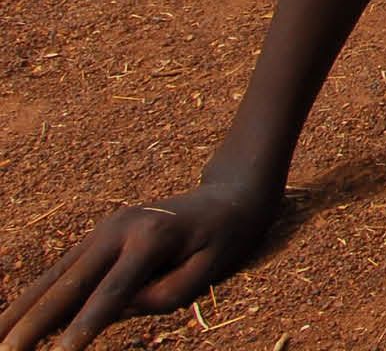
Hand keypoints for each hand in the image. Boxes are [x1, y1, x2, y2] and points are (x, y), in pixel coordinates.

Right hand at [0, 182, 276, 349]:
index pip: (113, 291)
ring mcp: (105, 230)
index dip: (84, 326)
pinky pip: (63, 271)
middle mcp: (120, 230)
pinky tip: (14, 319)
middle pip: (69, 282)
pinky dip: (36, 296)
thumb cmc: (224, 238)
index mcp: (152, 238)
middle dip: (34, 320)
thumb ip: (165, 294)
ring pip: (56, 276)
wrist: (227, 197)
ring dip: (22, 308)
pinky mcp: (98, 237)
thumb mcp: (210, 269)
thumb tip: (116, 309)